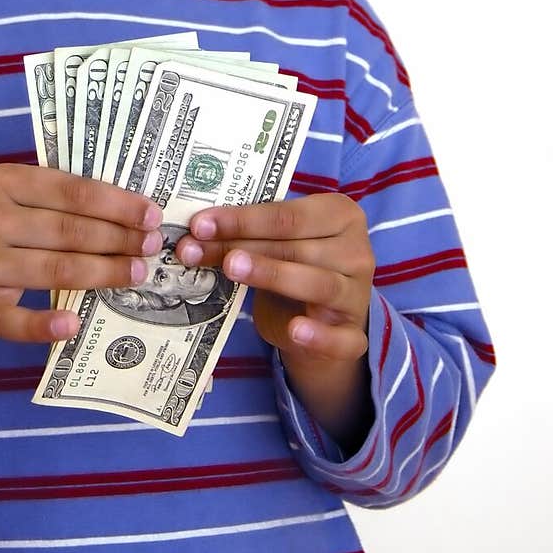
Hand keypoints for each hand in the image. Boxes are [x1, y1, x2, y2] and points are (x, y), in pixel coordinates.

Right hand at [0, 163, 162, 348]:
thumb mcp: (5, 200)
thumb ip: (53, 198)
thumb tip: (126, 207)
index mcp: (2, 183)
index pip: (74, 191)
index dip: (118, 204)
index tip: (152, 215)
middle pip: (70, 230)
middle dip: (119, 239)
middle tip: (153, 247)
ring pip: (56, 269)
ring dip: (104, 273)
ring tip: (137, 274)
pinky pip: (15, 320)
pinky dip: (43, 324)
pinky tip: (72, 326)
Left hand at [176, 194, 375, 446]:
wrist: (321, 323)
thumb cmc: (295, 268)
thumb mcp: (275, 246)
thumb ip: (248, 235)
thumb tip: (196, 230)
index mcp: (340, 214)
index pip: (287, 215)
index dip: (241, 219)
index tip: (198, 224)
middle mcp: (356, 251)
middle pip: (294, 247)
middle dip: (240, 246)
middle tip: (195, 248)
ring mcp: (357, 295)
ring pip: (317, 283)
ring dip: (272, 274)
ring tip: (231, 268)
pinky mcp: (355, 336)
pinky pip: (339, 337)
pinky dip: (318, 334)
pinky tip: (295, 330)